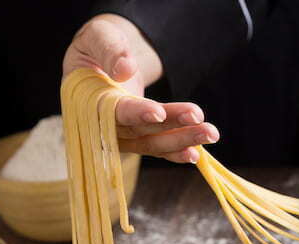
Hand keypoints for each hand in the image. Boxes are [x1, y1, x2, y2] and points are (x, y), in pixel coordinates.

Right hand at [63, 14, 218, 162]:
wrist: (104, 58)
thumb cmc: (97, 46)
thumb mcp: (97, 36)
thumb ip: (109, 49)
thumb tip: (125, 69)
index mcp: (89, 101)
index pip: (113, 111)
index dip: (136, 112)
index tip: (159, 112)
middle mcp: (105, 125)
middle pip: (140, 131)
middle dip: (172, 127)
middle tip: (200, 120)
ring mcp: (123, 135)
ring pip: (153, 143)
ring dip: (183, 140)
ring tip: (210, 134)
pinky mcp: (139, 137)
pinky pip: (158, 148)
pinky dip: (178, 151)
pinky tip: (198, 152)